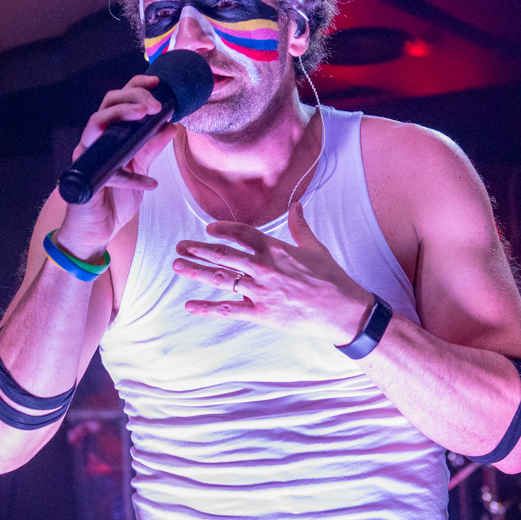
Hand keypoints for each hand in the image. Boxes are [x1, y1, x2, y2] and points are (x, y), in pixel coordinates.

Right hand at [55, 75, 176, 257]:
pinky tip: (149, 182)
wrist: (97, 231)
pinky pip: (105, 166)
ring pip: (96, 120)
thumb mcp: (140, 169)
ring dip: (122, 113)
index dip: (136, 86)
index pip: (120, 100)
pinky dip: (129, 175)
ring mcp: (87, 154)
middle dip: (133, 96)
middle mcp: (96, 139)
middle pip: (108, 102)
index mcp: (110, 134)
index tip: (158, 83)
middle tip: (156, 104)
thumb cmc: (114, 199)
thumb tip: (172, 126)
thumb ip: (152, 148)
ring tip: (146, 114)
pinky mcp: (85, 175)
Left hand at [173, 202, 374, 344]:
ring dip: (197, 271)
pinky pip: (229, 310)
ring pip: (222, 278)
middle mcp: (265, 267)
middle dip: (199, 249)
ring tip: (177, 265)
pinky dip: (207, 308)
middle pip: (224, 254)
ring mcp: (262, 291)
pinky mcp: (262, 314)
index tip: (208, 230)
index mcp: (277, 249)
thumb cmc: (331, 278)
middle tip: (180, 246)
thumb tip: (297, 205)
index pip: (242, 234)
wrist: (343, 310)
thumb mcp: (316, 247)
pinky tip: (190, 305)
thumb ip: (300, 226)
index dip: (223, 230)